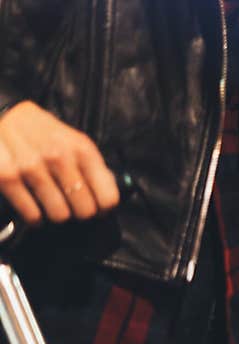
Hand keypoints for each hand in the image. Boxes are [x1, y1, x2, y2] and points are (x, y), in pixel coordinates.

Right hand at [0, 100, 118, 223]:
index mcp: (81, 149)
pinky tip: (35, 208)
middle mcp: (59, 157)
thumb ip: (93, 167)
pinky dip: (35, 217)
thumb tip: (109, 199)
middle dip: (80, 213)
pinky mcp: (7, 176)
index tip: (99, 210)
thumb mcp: (74, 141)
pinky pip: (33, 215)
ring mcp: (32, 167)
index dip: (104, 209)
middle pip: (85, 210)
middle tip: (73, 208)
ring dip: (58, 215)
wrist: (2, 113)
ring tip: (53, 206)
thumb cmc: (43, 132)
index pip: (107, 197)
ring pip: (60, 215)